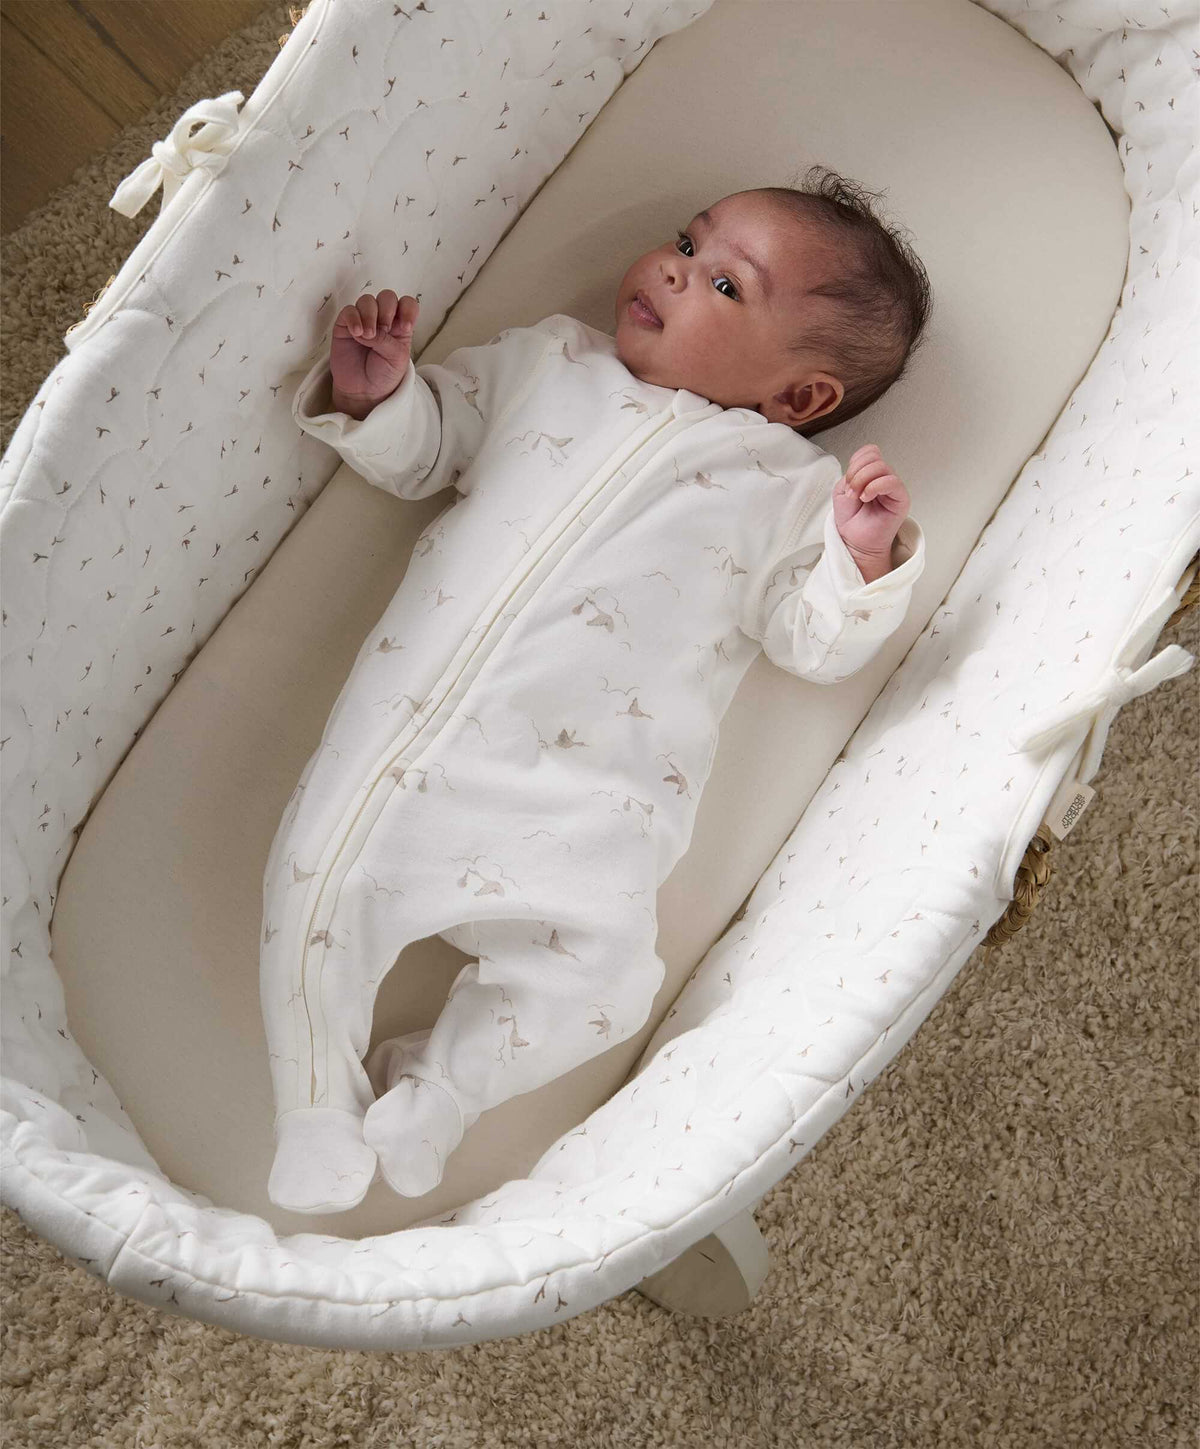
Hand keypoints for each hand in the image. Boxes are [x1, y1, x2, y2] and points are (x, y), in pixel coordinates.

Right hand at [329, 290, 418, 411]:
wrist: (364, 392)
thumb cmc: (384, 375)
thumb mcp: (396, 358)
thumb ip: (387, 340)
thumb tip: (368, 329)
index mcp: (400, 325)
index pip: (407, 304)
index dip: (408, 309)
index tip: (406, 327)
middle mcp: (383, 319)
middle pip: (386, 297)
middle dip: (387, 310)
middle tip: (384, 330)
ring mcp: (364, 320)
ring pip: (367, 301)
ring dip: (369, 315)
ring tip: (368, 336)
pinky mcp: (346, 325)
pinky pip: (349, 311)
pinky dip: (353, 318)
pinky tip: (357, 333)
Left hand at [831, 444, 909, 571]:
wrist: (856, 541)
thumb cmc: (851, 519)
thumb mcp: (842, 491)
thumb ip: (850, 475)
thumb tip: (860, 470)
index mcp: (871, 473)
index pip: (869, 452)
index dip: (855, 462)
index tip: (847, 482)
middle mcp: (884, 477)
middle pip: (874, 457)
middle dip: (856, 472)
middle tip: (851, 491)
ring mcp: (893, 487)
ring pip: (882, 466)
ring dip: (862, 480)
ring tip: (858, 496)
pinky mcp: (901, 498)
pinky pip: (892, 482)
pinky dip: (875, 486)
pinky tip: (866, 497)